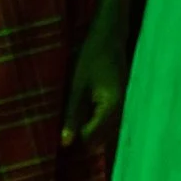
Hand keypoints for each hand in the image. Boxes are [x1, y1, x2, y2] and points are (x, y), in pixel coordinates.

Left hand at [61, 15, 127, 147]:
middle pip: (101, 138)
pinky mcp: (119, 101)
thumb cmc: (90, 58)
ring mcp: (122, 106)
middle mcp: (121, 110)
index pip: (92, 136)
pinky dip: (94, 122)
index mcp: (111, 107)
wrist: (109, 36)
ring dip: (89, 131)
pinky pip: (107, 121)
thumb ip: (72, 115)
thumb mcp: (77, 87)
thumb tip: (65, 143)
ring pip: (105, 131)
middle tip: (63, 133)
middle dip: (82, 139)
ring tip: (71, 127)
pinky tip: (82, 117)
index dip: (74, 139)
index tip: (58, 136)